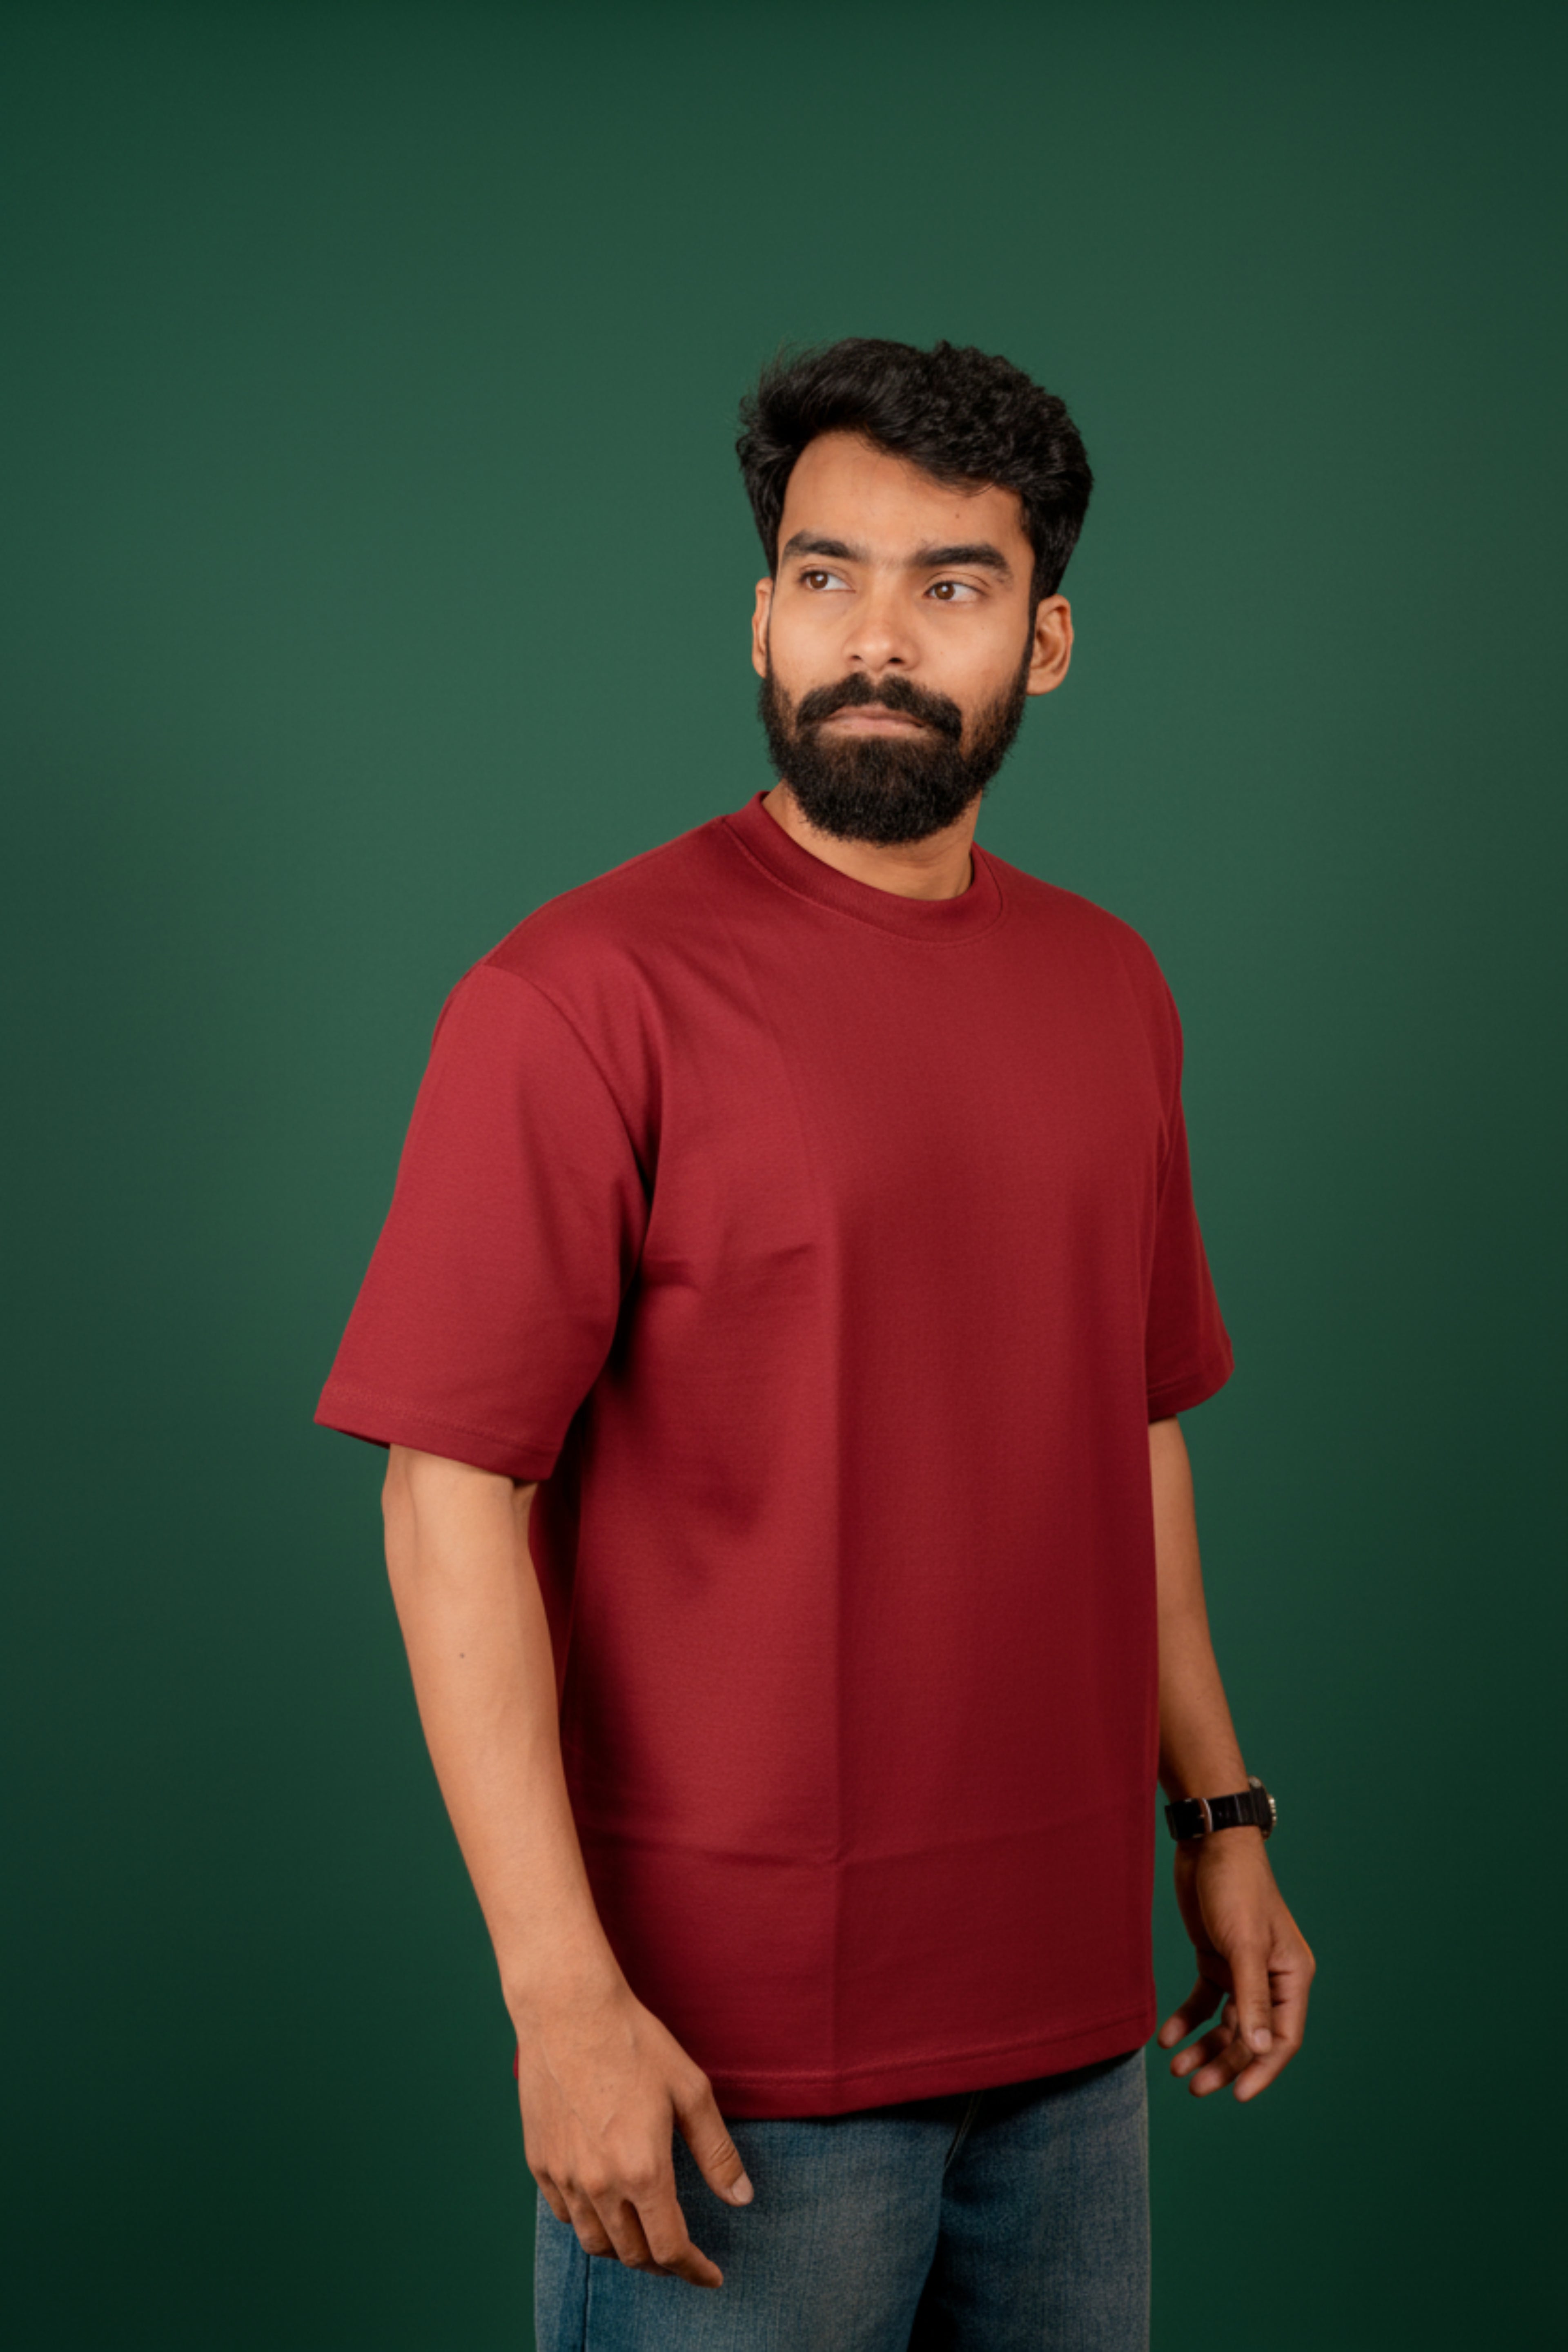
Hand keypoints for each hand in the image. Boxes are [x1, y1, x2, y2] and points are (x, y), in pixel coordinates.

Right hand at [516, 1972, 752, 2289]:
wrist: (568, 2009)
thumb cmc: (634, 2042)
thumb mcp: (691, 2091)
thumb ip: (717, 2152)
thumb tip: (742, 2198)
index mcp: (643, 2170)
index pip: (670, 2248)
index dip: (695, 2270)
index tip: (712, 2275)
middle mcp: (600, 2184)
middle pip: (632, 2254)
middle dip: (662, 2262)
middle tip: (682, 2253)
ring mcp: (564, 2175)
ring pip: (595, 2242)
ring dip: (624, 2248)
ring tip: (645, 2234)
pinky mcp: (539, 2161)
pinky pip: (564, 2214)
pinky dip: (589, 2222)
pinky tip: (605, 2205)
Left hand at [1157, 1829, 1314, 2101]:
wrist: (1208, 1843)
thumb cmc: (1235, 1887)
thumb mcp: (1242, 1945)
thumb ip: (1251, 1998)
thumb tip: (1261, 2048)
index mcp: (1292, 1976)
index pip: (1283, 2038)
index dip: (1262, 2069)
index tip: (1236, 2095)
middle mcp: (1271, 1978)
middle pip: (1251, 2036)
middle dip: (1225, 2063)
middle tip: (1194, 2087)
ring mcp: (1242, 1970)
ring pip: (1227, 2024)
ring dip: (1204, 2048)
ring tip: (1177, 2069)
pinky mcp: (1216, 1958)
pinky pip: (1205, 2001)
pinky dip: (1188, 2019)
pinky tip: (1167, 2037)